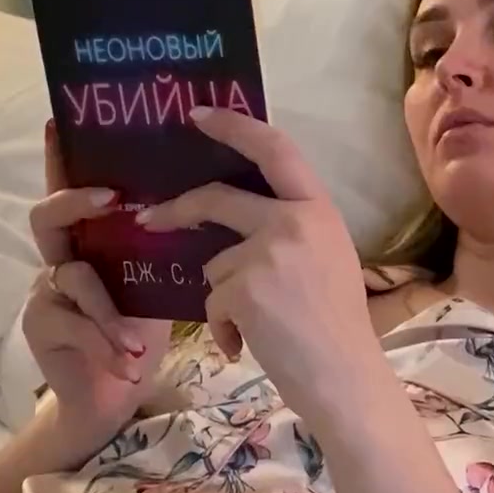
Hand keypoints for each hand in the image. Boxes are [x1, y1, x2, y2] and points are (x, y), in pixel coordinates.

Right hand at [23, 119, 172, 434]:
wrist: (112, 396)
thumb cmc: (140, 331)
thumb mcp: (156, 283)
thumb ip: (163, 246)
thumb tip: (208, 198)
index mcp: (92, 238)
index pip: (73, 186)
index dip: (62, 155)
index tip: (58, 119)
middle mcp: (62, 254)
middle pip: (48, 215)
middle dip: (77, 202)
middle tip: (113, 199)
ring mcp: (47, 290)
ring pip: (73, 277)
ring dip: (111, 311)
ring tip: (140, 341)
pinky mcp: (43, 326)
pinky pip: (75, 324)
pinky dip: (109, 344)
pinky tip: (129, 364)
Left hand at [136, 106, 383, 418]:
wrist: (345, 378)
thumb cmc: (337, 327)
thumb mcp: (327, 258)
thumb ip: (290, 229)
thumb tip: (236, 219)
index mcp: (318, 209)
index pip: (275, 148)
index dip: (235, 126)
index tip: (199, 114)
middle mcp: (293, 221)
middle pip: (218, 199)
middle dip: (177, 210)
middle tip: (148, 218)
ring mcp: (268, 254)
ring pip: (213, 264)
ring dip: (223, 297)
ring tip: (256, 327)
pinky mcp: (244, 289)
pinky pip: (212, 302)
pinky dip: (222, 327)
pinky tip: (246, 345)